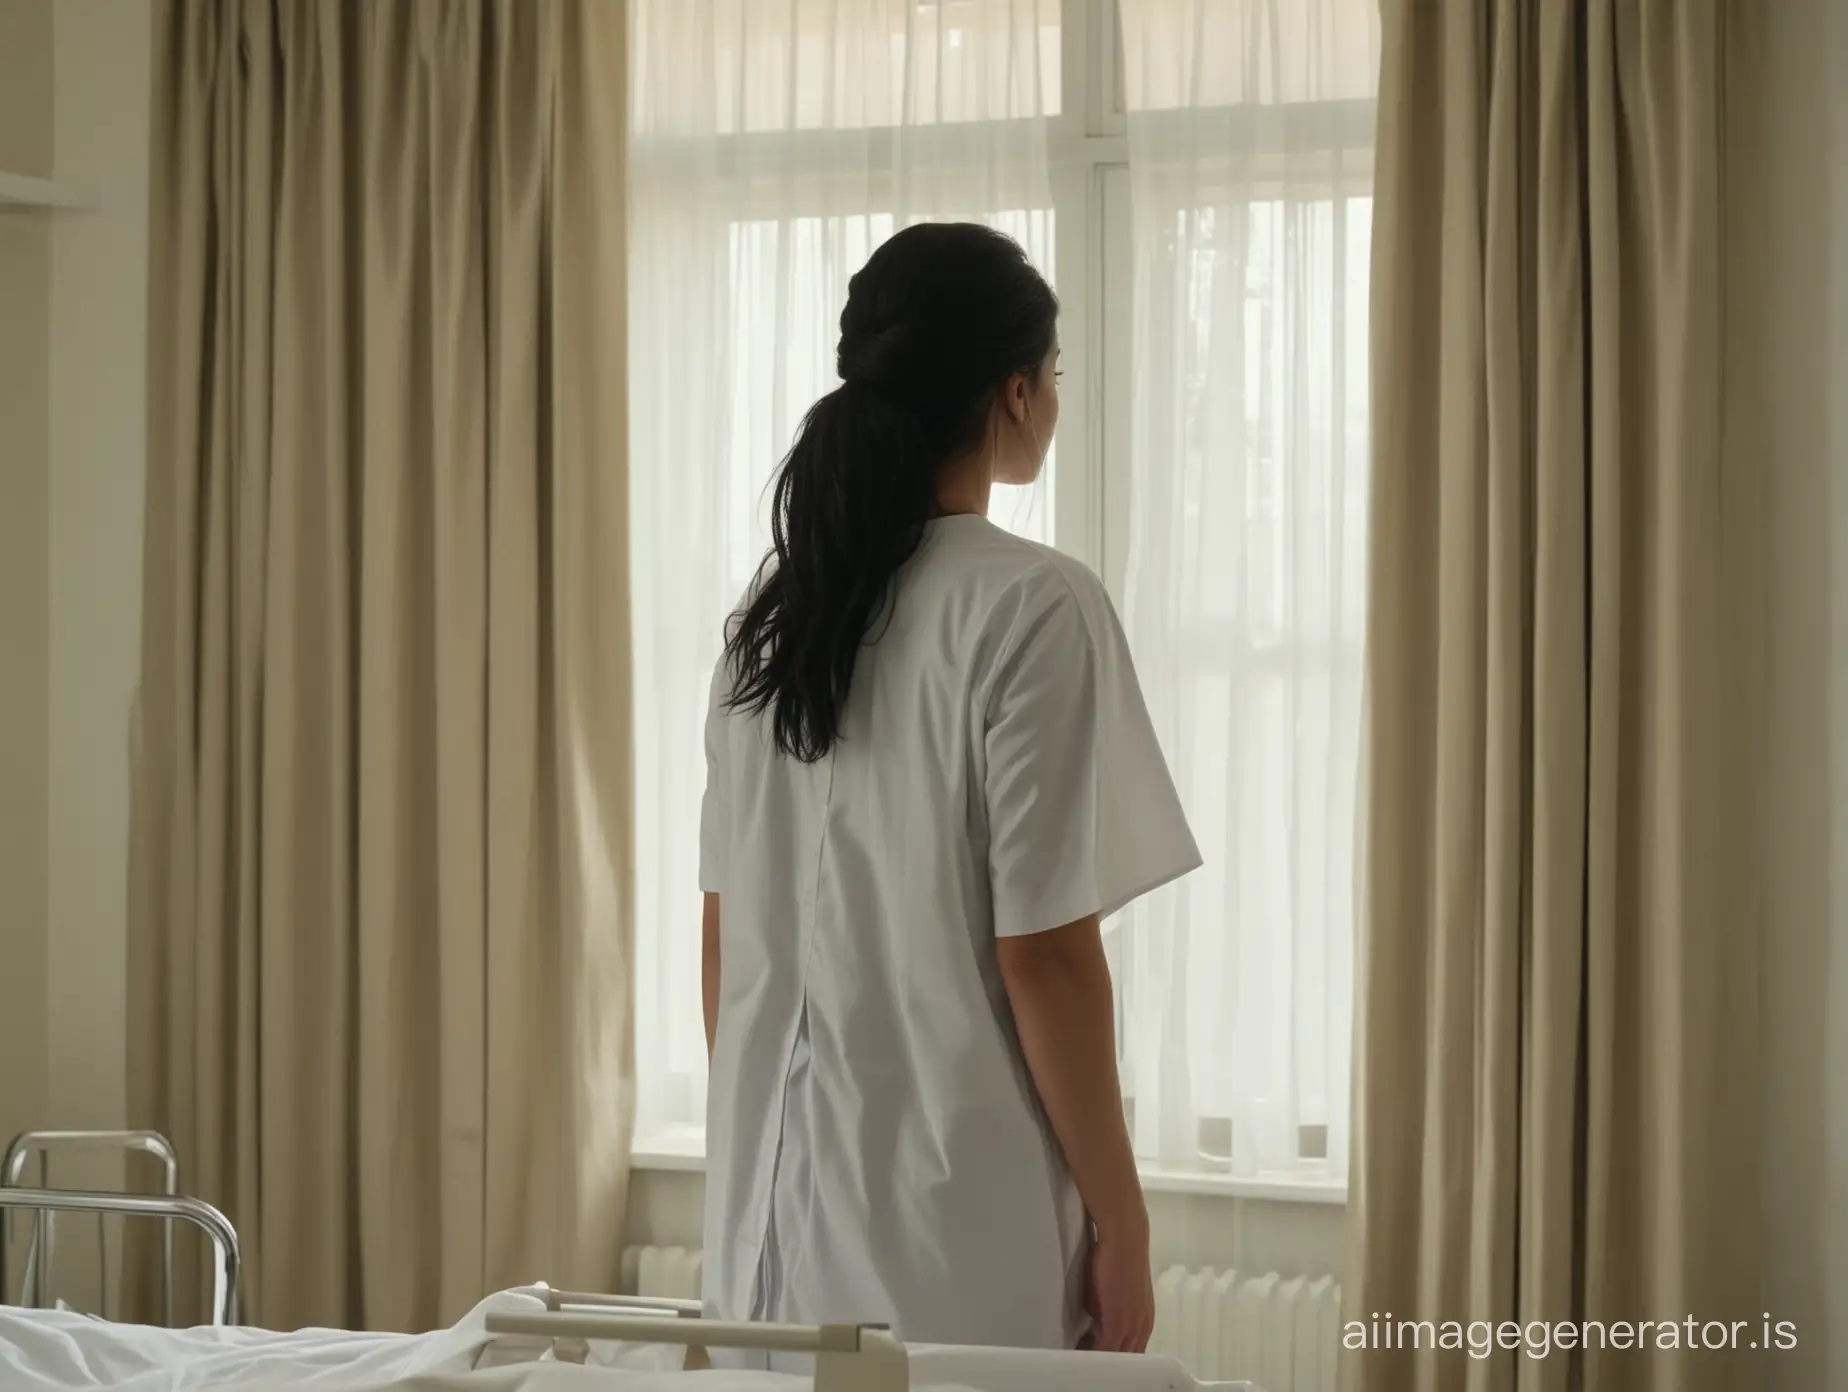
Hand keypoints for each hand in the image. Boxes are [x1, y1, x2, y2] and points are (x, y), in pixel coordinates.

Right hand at [1080, 1225, 1154, 1353]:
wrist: (1124, 1238)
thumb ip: (1106, 1316)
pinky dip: (1092, 1355)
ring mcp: (1133, 1326)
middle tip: (1085, 1360)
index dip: (1112, 1358)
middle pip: (1126, 1360)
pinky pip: (1105, 1351)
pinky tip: (1079, 1352)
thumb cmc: (1115, 1259)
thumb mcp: (1111, 1295)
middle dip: (1106, 1363)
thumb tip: (1094, 1328)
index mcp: (1144, 1323)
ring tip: (1080, 1355)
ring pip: (1116, 1358)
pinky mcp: (1119, 1323)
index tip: (1093, 1356)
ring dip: (1098, 1359)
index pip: (1131, 1354)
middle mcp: (1143, 1328)